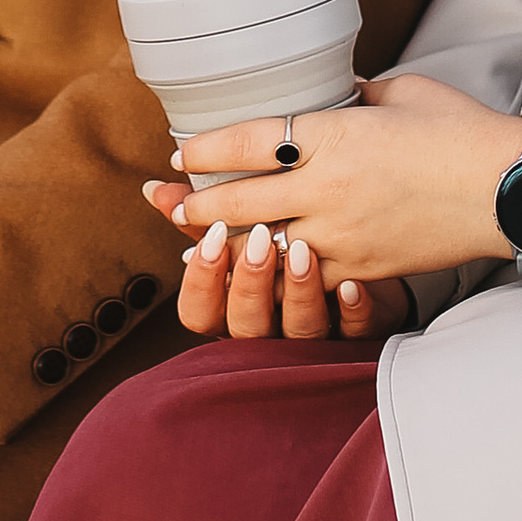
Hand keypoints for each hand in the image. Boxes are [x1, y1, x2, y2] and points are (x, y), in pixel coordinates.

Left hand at [144, 72, 519, 285]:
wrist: (510, 189)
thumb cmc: (461, 131)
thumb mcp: (402, 92)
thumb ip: (356, 95)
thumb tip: (333, 91)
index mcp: (334, 134)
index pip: (248, 141)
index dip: (205, 148)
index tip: (181, 152)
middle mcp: (328, 187)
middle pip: (237, 200)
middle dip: (192, 202)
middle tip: (165, 199)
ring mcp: (342, 233)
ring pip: (261, 244)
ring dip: (220, 243)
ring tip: (192, 241)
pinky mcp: (362, 267)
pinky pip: (302, 275)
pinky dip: (271, 272)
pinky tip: (252, 270)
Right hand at [174, 213, 411, 344]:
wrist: (367, 248)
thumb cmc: (293, 237)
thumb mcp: (244, 227)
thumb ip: (202, 216)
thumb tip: (155, 187)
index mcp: (233, 306)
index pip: (199, 312)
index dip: (201, 280)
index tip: (212, 234)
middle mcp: (268, 326)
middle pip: (246, 326)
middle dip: (249, 283)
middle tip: (260, 238)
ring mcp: (314, 333)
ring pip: (299, 332)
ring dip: (298, 293)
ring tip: (304, 251)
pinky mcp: (359, 331)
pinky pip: (354, 333)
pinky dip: (352, 310)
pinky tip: (350, 283)